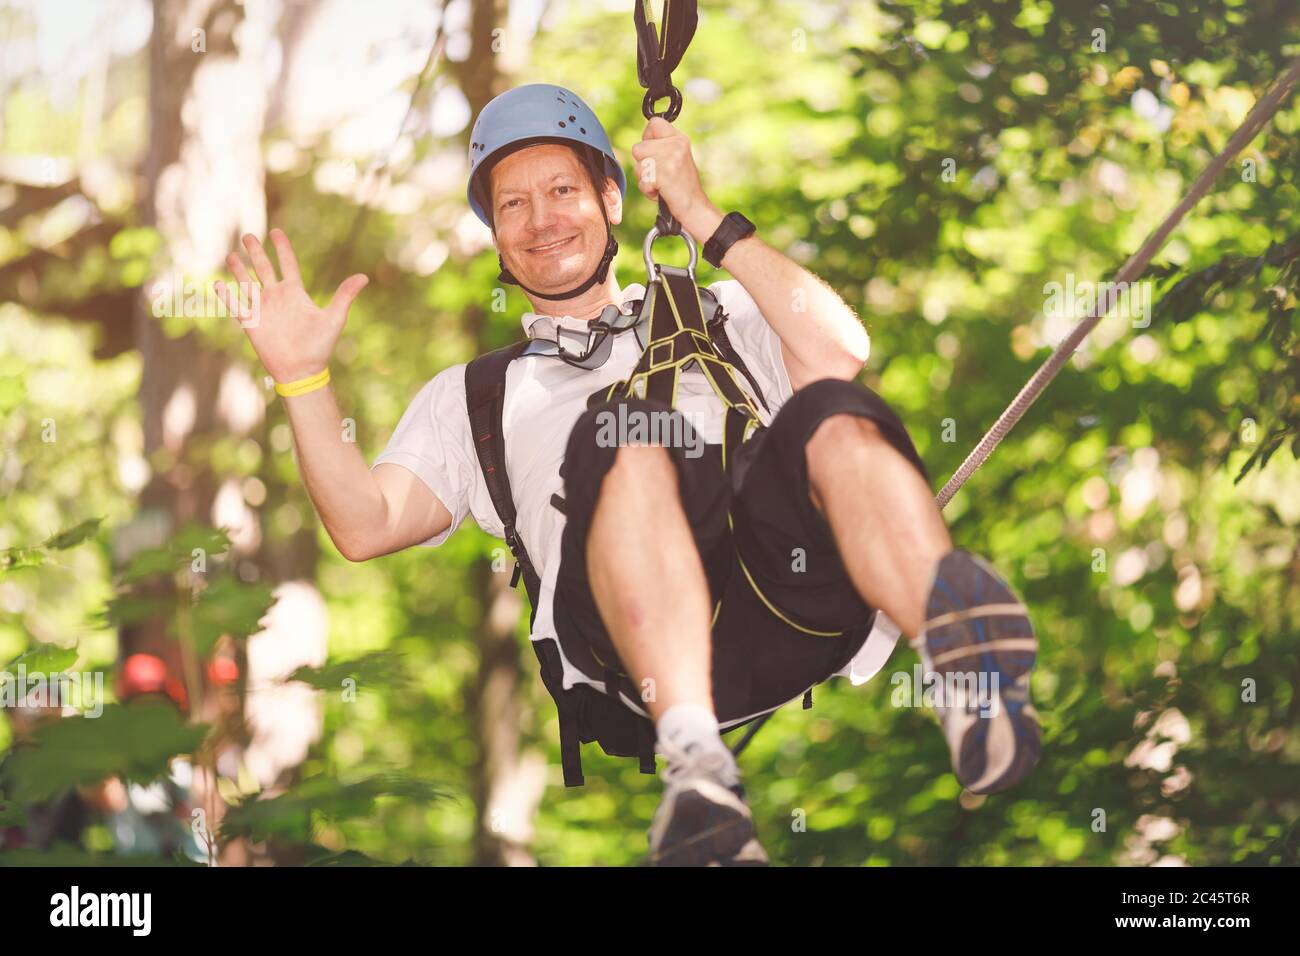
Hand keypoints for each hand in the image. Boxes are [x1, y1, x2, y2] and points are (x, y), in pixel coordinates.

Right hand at [214, 229, 367, 384]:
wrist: (302, 370)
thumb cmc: (320, 346)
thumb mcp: (334, 318)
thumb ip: (345, 295)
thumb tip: (364, 276)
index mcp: (295, 293)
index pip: (287, 265)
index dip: (282, 249)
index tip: (276, 232)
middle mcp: (277, 297)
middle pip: (263, 269)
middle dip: (256, 252)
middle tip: (247, 235)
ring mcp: (263, 309)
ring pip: (247, 284)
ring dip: (239, 270)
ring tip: (231, 255)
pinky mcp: (251, 323)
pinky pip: (236, 306)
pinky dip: (227, 296)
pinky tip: (218, 283)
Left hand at [630, 117, 718, 234]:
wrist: (695, 208)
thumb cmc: (682, 186)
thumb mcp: (675, 159)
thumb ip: (661, 147)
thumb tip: (641, 144)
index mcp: (680, 139)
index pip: (654, 123)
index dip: (647, 138)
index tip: (654, 153)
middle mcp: (676, 145)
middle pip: (638, 148)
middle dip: (643, 165)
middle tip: (660, 174)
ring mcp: (671, 159)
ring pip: (638, 166)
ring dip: (645, 179)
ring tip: (661, 184)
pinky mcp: (665, 174)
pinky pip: (642, 181)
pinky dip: (648, 191)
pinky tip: (661, 192)